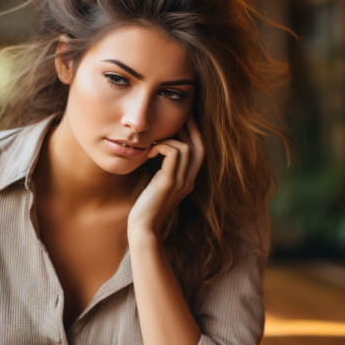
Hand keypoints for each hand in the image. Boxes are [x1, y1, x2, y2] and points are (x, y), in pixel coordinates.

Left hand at [128, 116, 203, 235]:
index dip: (194, 134)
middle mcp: (189, 180)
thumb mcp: (158, 185)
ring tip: (155, 142)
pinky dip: (162, 147)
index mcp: (188, 180)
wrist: (143, 228)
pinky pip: (174, 154)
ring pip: (188, 148)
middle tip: (179, 116)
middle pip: (200, 147)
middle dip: (191, 128)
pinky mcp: (169, 183)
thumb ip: (163, 170)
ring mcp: (181, 182)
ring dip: (170, 139)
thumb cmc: (146, 207)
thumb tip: (156, 152)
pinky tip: (149, 154)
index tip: (183, 120)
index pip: (199, 152)